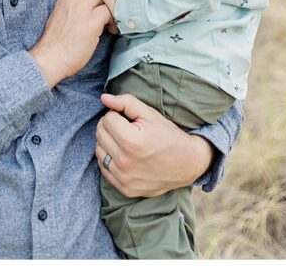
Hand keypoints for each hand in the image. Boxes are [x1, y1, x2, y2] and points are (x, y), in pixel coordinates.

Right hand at [30, 0, 112, 88]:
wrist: (50, 59)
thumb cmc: (57, 41)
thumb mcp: (63, 13)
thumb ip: (77, 3)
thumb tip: (96, 1)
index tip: (106, 0)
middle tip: (113, 10)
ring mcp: (83, 9)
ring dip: (113, 8)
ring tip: (110, 22)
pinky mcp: (91, 22)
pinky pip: (110, 12)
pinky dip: (113, 20)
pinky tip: (110, 30)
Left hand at [95, 93, 213, 197]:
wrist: (186, 164)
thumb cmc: (169, 136)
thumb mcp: (151, 114)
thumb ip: (126, 103)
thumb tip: (104, 98)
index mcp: (131, 140)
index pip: (107, 119)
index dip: (118, 114)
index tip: (128, 118)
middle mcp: (125, 161)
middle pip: (100, 134)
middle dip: (110, 126)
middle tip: (126, 127)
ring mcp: (124, 177)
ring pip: (98, 151)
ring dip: (108, 142)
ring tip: (125, 141)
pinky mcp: (124, 188)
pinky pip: (103, 169)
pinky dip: (110, 159)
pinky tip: (124, 155)